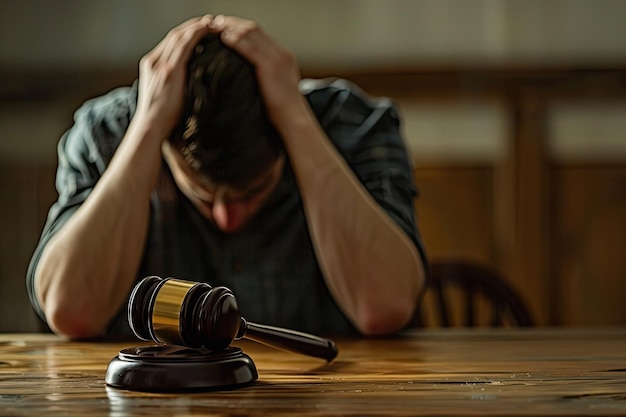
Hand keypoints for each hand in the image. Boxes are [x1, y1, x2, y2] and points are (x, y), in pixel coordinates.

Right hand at [135, 15, 213, 138]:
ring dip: (197, 27)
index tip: (200, 29)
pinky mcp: (169, 70)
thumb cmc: (161, 119)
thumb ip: (174, 85)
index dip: (186, 33)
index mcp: (151, 66)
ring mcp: (160, 65)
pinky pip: (185, 45)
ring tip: (212, 22)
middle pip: (174, 35)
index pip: (170, 42)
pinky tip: (208, 30)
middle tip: (209, 21)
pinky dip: (197, 34)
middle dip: (192, 26)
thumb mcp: (165, 96)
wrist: (151, 127)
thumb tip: (190, 85)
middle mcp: (154, 61)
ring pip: (180, 36)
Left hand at [208, 15, 304, 126]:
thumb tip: (246, 72)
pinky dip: (234, 40)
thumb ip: (264, 74)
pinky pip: (249, 47)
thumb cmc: (281, 109)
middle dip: (232, 23)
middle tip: (215, 22)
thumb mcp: (275, 86)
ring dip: (230, 27)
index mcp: (283, 56)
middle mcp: (281, 53)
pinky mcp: (269, 66)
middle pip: (253, 28)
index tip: (224, 27)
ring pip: (250, 33)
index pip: (259, 33)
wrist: (293, 119)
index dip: (239, 27)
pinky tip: (223, 38)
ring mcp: (277, 58)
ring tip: (214, 27)